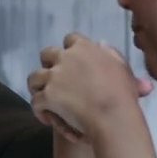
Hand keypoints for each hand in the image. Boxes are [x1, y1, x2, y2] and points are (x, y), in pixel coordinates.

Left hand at [28, 35, 152, 142]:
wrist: (113, 115)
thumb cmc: (122, 93)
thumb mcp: (123, 68)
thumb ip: (110, 53)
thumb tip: (101, 43)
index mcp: (84, 48)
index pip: (70, 39)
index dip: (70, 50)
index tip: (73, 62)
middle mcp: (65, 58)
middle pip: (46, 54)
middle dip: (48, 65)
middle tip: (56, 79)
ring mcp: (53, 77)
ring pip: (34, 77)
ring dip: (38, 87)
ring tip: (46, 98)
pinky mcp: (46, 96)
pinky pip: (35, 102)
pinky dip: (39, 110)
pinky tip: (48, 118)